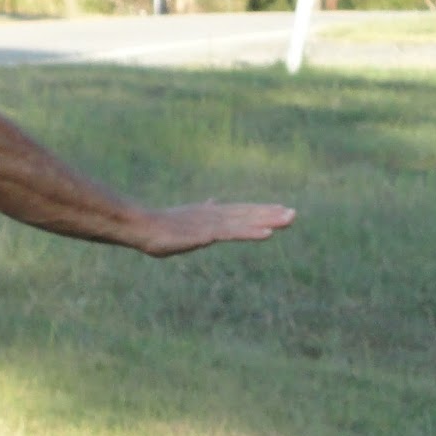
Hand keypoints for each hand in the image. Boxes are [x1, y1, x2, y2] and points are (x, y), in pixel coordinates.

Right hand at [138, 202, 295, 257]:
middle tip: (295, 214)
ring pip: (246, 222)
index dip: (261, 210)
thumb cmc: (158, 227)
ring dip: (269, 220)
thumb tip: (211, 202)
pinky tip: (268, 233)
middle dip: (271, 214)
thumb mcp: (185, 220)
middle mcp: (215, 215)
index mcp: (210, 214)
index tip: (281, 210)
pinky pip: (235, 234)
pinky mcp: (207, 233)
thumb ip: (201, 213)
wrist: (140, 226)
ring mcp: (212, 223)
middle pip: (248, 213)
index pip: (241, 211)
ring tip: (290, 220)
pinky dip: (253, 232)